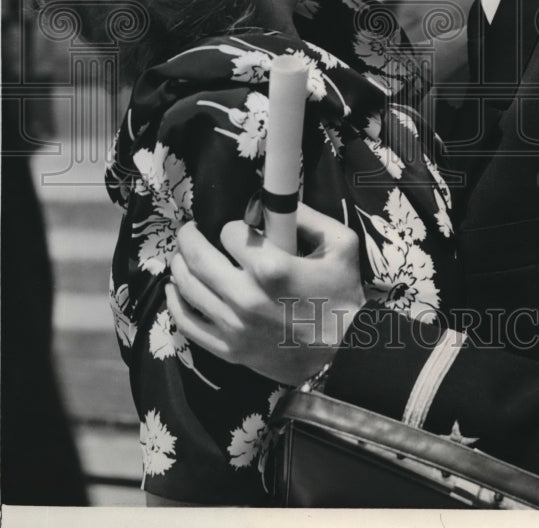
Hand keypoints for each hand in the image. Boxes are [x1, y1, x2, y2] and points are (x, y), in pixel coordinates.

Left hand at [166, 203, 364, 384]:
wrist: (347, 354)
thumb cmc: (343, 295)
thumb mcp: (340, 243)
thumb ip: (306, 215)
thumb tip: (270, 201)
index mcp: (271, 267)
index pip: (230, 232)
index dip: (234, 226)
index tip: (241, 230)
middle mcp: (245, 296)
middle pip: (197, 257)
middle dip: (189, 237)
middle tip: (190, 229)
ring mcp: (233, 326)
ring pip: (187, 287)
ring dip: (179, 264)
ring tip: (183, 255)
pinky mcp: (229, 350)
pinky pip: (188, 323)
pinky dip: (175, 303)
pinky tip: (175, 289)